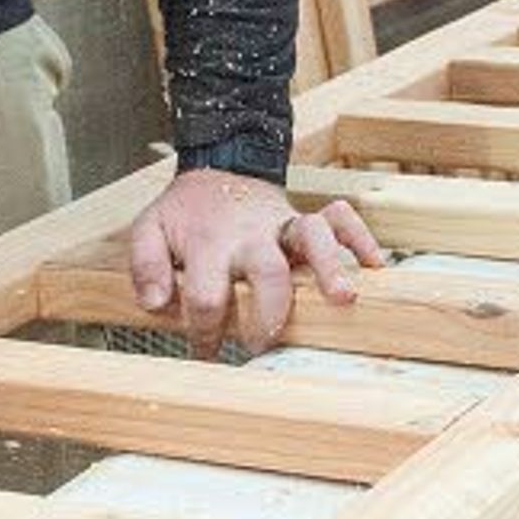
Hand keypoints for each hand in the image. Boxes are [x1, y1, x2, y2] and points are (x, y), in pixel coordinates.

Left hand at [126, 167, 389, 358]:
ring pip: (311, 238)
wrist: (217, 167)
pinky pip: (340, 219)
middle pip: (266, 270)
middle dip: (269, 311)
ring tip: (342, 297)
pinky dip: (359, 237)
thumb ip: (145, 265)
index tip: (205, 351)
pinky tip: (373, 263)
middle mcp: (251, 235)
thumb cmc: (186, 211)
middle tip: (263, 343)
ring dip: (329, 267)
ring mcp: (282, 224)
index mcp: (209, 242)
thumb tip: (156, 305)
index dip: (204, 331)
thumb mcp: (149, 229)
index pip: (208, 296)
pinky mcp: (304, 218)